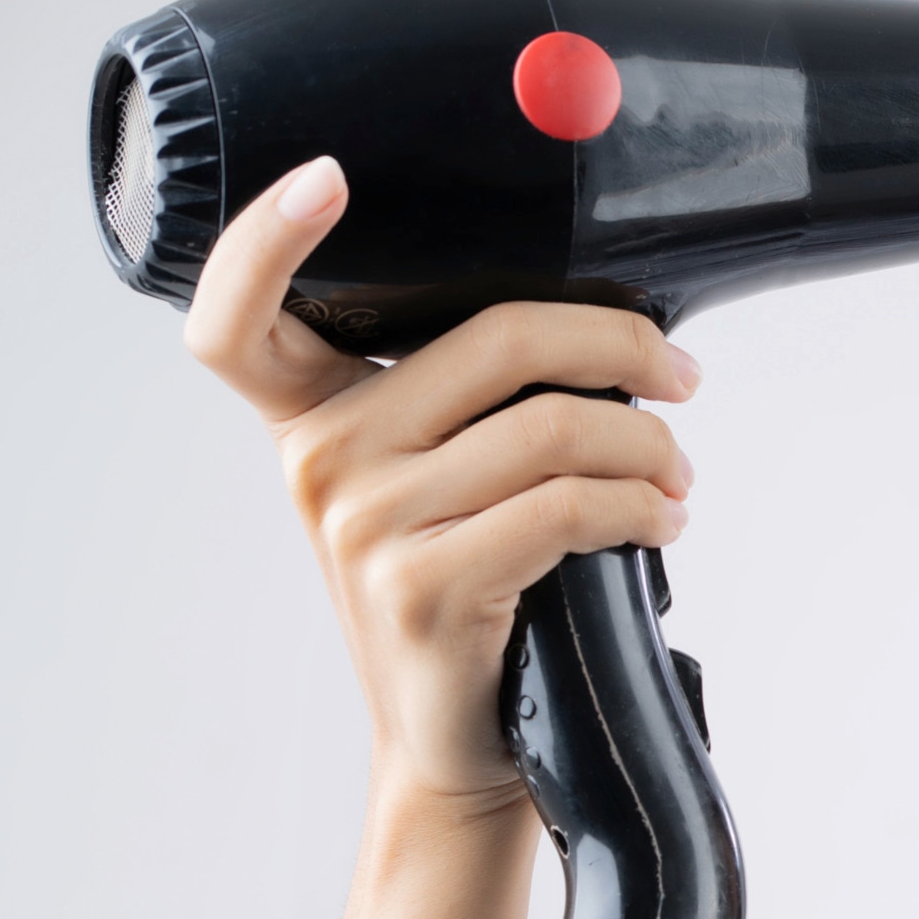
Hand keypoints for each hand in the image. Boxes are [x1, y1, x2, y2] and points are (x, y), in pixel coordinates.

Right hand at [184, 156, 699, 813]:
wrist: (458, 743)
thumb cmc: (471, 595)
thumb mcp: (434, 490)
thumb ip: (466, 407)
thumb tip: (606, 331)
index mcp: (310, 419)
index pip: (237, 320)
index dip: (267, 236)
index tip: (330, 176)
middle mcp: (323, 462)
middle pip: (494, 340)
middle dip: (621, 345)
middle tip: (682, 378)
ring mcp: (368, 526)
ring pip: (554, 428)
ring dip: (650, 446)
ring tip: (678, 474)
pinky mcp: (428, 587)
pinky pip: (566, 508)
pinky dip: (639, 505)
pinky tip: (661, 519)